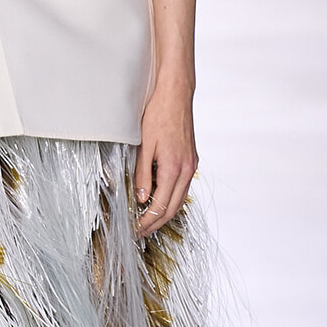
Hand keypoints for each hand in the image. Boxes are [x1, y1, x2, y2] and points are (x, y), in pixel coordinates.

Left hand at [133, 82, 197, 235]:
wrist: (176, 94)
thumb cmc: (157, 115)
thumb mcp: (143, 146)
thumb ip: (142, 174)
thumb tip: (142, 199)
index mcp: (174, 168)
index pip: (160, 206)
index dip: (147, 221)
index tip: (135, 229)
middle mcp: (187, 170)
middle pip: (172, 208)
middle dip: (155, 223)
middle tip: (140, 232)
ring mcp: (191, 165)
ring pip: (179, 199)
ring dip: (164, 213)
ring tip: (148, 220)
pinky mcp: (191, 160)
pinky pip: (182, 187)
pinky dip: (171, 198)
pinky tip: (159, 199)